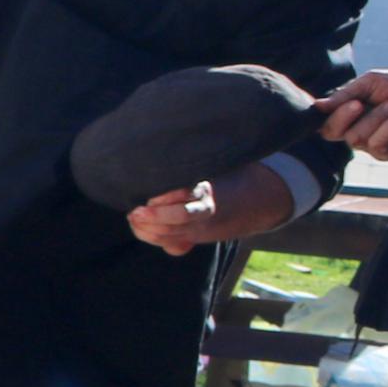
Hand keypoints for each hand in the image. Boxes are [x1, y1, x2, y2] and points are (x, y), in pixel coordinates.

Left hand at [128, 162, 296, 253]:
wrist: (254, 202)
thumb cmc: (224, 176)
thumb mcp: (213, 165)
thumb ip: (191, 162)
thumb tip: (167, 142)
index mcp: (208, 188)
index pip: (186, 192)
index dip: (166, 195)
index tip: (151, 194)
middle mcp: (206, 209)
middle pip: (181, 216)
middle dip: (155, 216)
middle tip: (135, 210)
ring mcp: (201, 226)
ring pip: (174, 234)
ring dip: (148, 229)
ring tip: (133, 218)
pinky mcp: (195, 238)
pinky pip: (172, 244)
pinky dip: (153, 238)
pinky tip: (139, 228)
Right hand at [317, 67, 387, 158]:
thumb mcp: (371, 82)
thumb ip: (344, 94)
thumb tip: (317, 106)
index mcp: (348, 114)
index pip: (326, 126)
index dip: (337, 118)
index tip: (356, 103)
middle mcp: (356, 130)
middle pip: (339, 134)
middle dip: (361, 118)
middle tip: (381, 103)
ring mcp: (372, 144)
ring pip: (359, 141)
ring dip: (381, 121)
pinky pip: (379, 149)